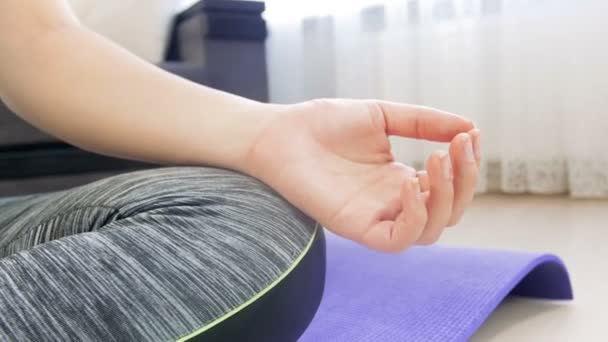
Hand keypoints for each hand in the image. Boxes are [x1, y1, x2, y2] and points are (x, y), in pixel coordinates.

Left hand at [246, 99, 480, 251]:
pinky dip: (414, 217)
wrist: (280, 131)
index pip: (450, 187)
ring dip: (445, 197)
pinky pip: (397, 239)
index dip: (467, 165)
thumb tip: (470, 126)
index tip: (471, 133)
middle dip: (464, 180)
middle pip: (448, 212)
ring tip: (435, 158)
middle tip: (458, 145)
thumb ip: (424, 122)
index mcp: (400, 179)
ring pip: (430, 231)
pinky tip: (409, 182)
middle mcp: (392, 202)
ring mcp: (375, 216)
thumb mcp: (383, 115)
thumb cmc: (324, 124)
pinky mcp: (355, 227)